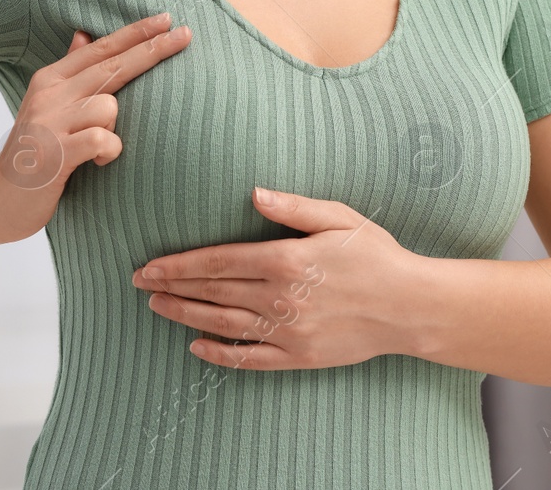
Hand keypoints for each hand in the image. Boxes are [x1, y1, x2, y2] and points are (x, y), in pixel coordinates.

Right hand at [0, 13, 190, 243]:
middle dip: (152, 49)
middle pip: (112, 65)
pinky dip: (109, 151)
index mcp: (51, 79)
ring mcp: (52, 123)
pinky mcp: (57, 153)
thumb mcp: (47, 106)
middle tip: (186, 35)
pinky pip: (103, 139)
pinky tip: (98, 162)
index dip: (135, 32)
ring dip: (114, 128)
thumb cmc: (33, 152)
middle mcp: (51, 95)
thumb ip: (69, 72)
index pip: (101, 48)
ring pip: (110, 106)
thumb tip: (84, 35)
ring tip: (98, 148)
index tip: (168, 19)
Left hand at [131, 187, 425, 370]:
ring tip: (157, 307)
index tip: (151, 265)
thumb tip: (253, 192)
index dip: (180, 264)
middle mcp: (281, 298)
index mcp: (287, 260)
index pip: (218, 262)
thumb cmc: (376, 255)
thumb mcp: (339, 217)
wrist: (410, 306)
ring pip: (224, 324)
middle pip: (214, 292)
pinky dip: (220, 355)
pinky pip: (251, 359)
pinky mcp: (300, 356)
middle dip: (172, 287)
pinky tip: (196, 347)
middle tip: (140, 284)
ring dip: (186, 316)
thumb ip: (293, 206)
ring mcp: (289, 331)